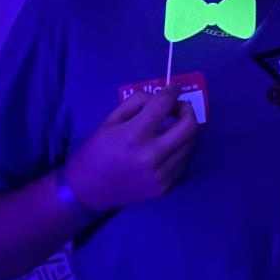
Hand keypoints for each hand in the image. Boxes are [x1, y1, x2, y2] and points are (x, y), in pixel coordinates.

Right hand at [64, 84, 198, 211]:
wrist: (89, 190)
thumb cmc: (97, 151)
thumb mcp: (110, 120)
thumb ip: (136, 102)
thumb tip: (161, 96)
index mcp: (134, 135)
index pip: (164, 104)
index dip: (172, 91)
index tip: (174, 88)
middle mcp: (151, 155)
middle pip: (190, 125)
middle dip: (187, 110)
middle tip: (178, 108)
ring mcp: (160, 174)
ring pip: (190, 144)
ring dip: (184, 131)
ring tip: (172, 129)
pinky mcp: (164, 188)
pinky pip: (184, 162)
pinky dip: (179, 150)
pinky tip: (167, 149)